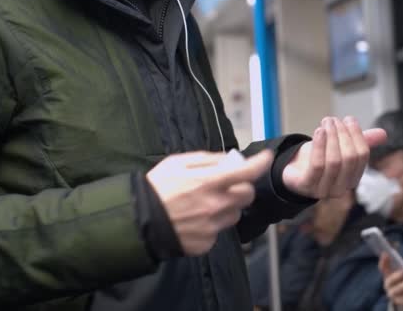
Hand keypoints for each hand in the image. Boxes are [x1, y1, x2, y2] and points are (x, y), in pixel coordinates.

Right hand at [146, 150, 272, 255]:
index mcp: (209, 182)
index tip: (265, 158)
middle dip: (242, 187)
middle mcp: (215, 205)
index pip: (247, 172)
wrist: (138, 222)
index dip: (260, 163)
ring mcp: (212, 227)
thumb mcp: (178, 163)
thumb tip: (230, 160)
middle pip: (248, 196)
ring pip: (235, 215)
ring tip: (205, 205)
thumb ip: (208, 160)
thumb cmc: (157, 188)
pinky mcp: (207, 243)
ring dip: (227, 207)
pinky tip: (195, 220)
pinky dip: (212, 224)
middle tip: (228, 185)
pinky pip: (219, 231)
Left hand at [282, 116, 385, 198]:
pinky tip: (319, 131)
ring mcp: (323, 190)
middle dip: (343, 135)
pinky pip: (317, 165)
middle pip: (349, 158)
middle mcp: (341, 188)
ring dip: (331, 137)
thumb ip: (361, 141)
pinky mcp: (307, 186)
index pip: (362, 156)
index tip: (349, 119)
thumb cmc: (319, 158)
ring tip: (326, 122)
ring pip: (334, 161)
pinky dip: (320, 146)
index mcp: (352, 179)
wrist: (292, 170)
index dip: (357, 135)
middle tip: (334, 120)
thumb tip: (383, 133)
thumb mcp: (340, 148)